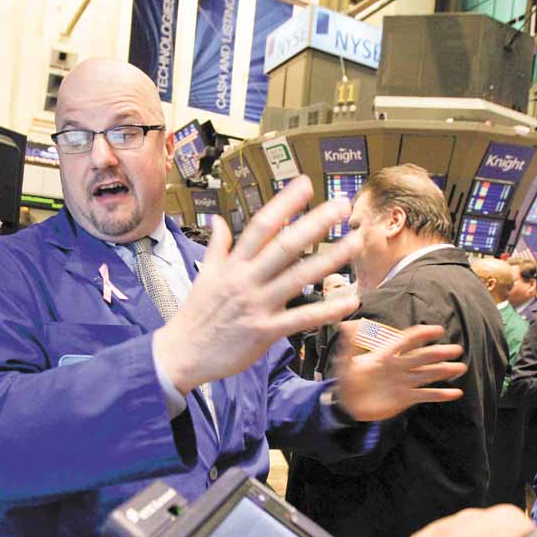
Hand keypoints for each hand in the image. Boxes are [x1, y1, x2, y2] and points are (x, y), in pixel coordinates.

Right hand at [155, 176, 360, 393]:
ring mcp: (257, 305)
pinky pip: (302, 319)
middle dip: (315, 223)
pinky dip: (327, 310)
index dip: (285, 203)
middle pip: (285, 246)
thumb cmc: (196, 315)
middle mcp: (246, 280)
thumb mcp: (204, 275)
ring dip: (329, 259)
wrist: (182, 353)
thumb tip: (218, 220)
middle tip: (342, 206)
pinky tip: (350, 300)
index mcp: (233, 264)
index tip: (306, 183)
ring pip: (298, 278)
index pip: (262, 225)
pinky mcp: (265, 332)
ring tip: (354, 243)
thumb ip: (217, 246)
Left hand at [332, 324, 466, 420]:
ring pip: (427, 375)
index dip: (421, 335)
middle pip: (422, 357)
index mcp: (386, 355)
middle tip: (456, 349)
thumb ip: (350, 344)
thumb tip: (346, 324)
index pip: (406, 341)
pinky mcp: (406, 398)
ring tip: (459, 367)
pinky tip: (455, 393)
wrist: (347, 404)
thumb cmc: (346, 379)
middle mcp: (399, 367)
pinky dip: (440, 395)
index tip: (437, 330)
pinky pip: (426, 395)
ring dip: (443, 371)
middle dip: (439, 353)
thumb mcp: (345, 361)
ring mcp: (404, 383)